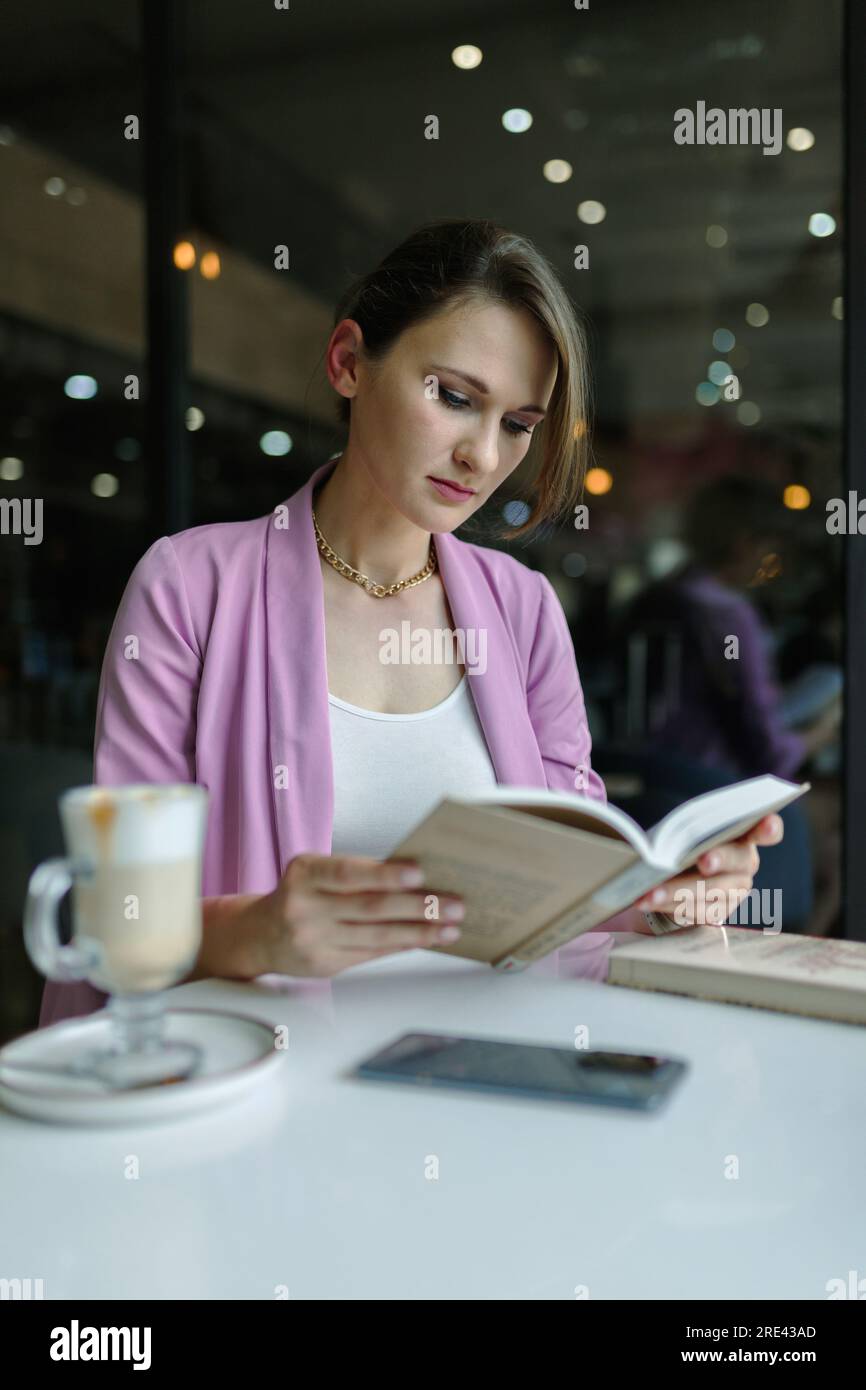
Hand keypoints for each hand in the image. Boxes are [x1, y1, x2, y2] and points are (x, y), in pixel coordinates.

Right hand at [236, 854, 464, 976]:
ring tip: (450, 927)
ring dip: (419, 931)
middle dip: (417, 906)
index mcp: (304, 874)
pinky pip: (372, 954)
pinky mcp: (325, 965)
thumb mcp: (314, 873)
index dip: (384, 874)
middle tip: (453, 904)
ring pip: (376, 936)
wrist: (260, 935)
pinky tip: (425, 939)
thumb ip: (355, 874)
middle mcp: (305, 908)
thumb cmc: (299, 895)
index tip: (418, 872)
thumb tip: (414, 875)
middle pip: (370, 908)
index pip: (348, 873)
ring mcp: (314, 940)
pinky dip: (402, 945)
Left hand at [631, 813, 784, 932]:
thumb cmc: (684, 841)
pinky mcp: (720, 910)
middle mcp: (746, 861)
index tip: (767, 823)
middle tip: (703, 860)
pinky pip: (697, 910)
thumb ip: (687, 829)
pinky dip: (669, 905)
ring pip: (711, 890)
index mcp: (743, 832)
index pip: (766, 829)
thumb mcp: (686, 829)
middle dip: (719, 859)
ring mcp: (736, 889)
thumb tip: (660, 839)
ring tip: (649, 892)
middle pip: (735, 860)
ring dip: (678, 891)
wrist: (680, 873)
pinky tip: (649, 901)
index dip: (769, 827)